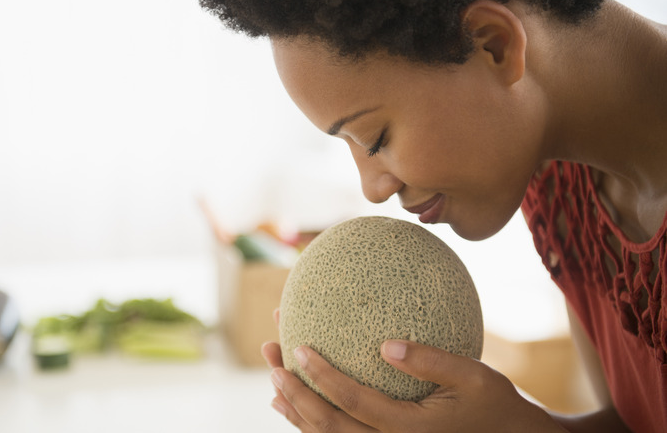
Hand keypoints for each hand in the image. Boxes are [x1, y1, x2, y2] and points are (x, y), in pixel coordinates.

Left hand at [262, 310, 565, 431]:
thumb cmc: (495, 406)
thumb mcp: (475, 377)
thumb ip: (431, 361)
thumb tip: (386, 344)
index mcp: (408, 429)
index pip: (352, 402)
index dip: (322, 377)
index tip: (298, 347)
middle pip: (327, 426)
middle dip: (294, 392)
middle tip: (272, 359)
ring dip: (295, 408)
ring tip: (273, 377)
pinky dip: (310, 424)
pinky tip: (291, 403)